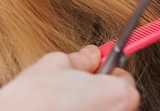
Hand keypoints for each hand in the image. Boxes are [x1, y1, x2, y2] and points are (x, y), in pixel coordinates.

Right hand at [0, 45, 139, 110]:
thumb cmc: (35, 99)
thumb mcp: (57, 63)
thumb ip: (82, 58)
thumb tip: (90, 55)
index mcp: (119, 95)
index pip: (124, 79)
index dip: (105, 73)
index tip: (95, 72)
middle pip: (117, 101)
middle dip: (99, 93)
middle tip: (75, 89)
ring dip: (90, 107)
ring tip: (65, 105)